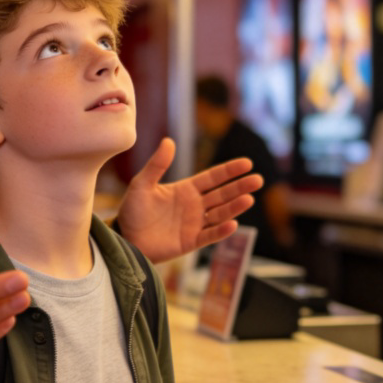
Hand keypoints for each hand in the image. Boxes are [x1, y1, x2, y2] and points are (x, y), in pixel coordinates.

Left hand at [116, 138, 262, 262]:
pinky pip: (209, 236)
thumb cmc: (132, 210)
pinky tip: (232, 224)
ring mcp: (194, 224)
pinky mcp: (190, 242)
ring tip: (249, 199)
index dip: (229, 171)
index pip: (213, 178)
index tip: (247, 163)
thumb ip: (157, 165)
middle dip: (239, 187)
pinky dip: (221, 231)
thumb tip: (169, 141)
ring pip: (220, 214)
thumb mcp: (142, 184)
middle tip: (258, 180)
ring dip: (234, 207)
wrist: (125, 238)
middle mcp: (194, 206)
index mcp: (186, 189)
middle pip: (222, 194)